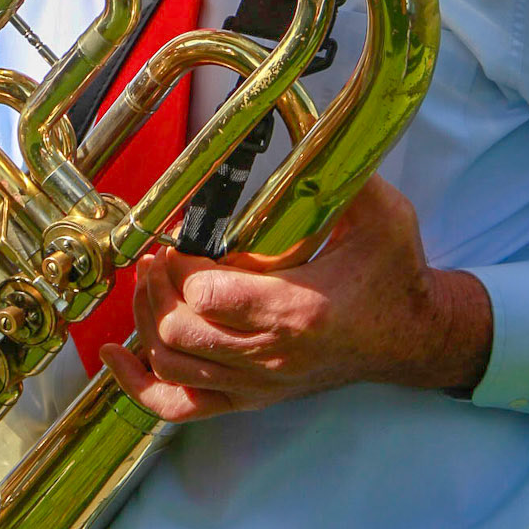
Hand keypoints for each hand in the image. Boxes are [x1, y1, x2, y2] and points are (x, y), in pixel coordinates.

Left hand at [101, 176, 492, 422]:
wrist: (414, 338)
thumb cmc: (394, 274)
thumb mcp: (383, 214)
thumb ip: (345, 171)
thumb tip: (315, 121)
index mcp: (298, 309)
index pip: (209, 296)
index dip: (180, 264)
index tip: (176, 236)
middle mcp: (273, 356)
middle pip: (179, 334)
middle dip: (155, 289)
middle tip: (155, 255)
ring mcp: (258, 384)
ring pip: (171, 366)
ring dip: (146, 321)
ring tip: (150, 283)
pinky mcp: (251, 398)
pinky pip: (179, 407)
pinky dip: (138, 384)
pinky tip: (114, 355)